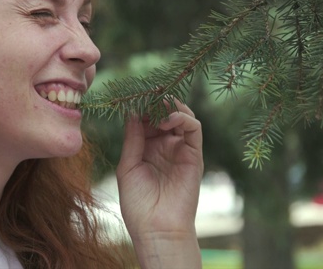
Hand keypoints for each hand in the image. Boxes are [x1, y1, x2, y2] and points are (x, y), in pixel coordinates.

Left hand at [117, 99, 202, 267]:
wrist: (157, 228)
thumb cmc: (138, 204)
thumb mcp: (127, 167)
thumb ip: (132, 139)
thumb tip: (131, 112)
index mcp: (146, 149)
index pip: (146, 120)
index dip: (140, 107)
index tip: (131, 96)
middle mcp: (164, 146)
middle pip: (163, 115)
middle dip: (155, 103)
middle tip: (147, 93)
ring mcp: (181, 150)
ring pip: (181, 117)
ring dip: (170, 107)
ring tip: (158, 104)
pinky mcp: (195, 155)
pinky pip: (194, 129)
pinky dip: (183, 118)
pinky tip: (168, 119)